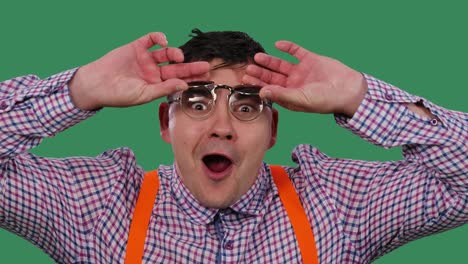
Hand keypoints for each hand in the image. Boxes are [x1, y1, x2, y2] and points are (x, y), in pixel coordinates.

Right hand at [69, 32, 209, 109]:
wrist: (96, 84)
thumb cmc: (118, 95)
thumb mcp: (143, 95)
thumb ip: (163, 88)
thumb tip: (184, 85)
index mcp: (156, 85)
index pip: (179, 81)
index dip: (192, 79)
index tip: (206, 79)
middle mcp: (154, 72)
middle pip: (177, 68)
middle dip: (191, 67)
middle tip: (206, 66)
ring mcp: (146, 59)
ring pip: (166, 53)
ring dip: (175, 53)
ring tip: (178, 57)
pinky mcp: (137, 47)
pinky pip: (151, 40)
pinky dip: (159, 38)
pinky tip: (164, 41)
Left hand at [243, 41, 366, 115]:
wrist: (348, 89)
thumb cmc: (325, 101)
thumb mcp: (301, 99)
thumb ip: (281, 95)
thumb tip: (262, 92)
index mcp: (290, 96)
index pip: (270, 89)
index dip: (258, 84)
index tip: (246, 79)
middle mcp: (293, 84)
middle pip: (272, 77)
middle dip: (260, 72)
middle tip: (248, 67)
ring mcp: (301, 72)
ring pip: (281, 65)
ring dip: (269, 61)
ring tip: (258, 56)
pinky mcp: (310, 60)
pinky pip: (296, 52)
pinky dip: (287, 47)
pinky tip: (278, 45)